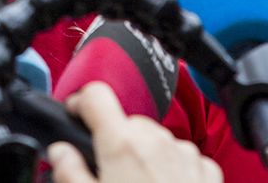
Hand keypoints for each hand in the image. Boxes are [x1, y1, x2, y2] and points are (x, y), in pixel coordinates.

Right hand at [47, 82, 222, 182]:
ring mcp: (185, 153)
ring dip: (143, 154)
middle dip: (113, 140)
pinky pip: (181, 156)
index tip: (75, 115)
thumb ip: (71, 172)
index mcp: (122, 144)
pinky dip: (170, 167)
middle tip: (106, 173)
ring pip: (155, 138)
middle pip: (126, 121)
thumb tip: (60, 152)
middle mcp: (156, 140)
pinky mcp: (207, 170)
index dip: (79, 103)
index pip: (95, 95)